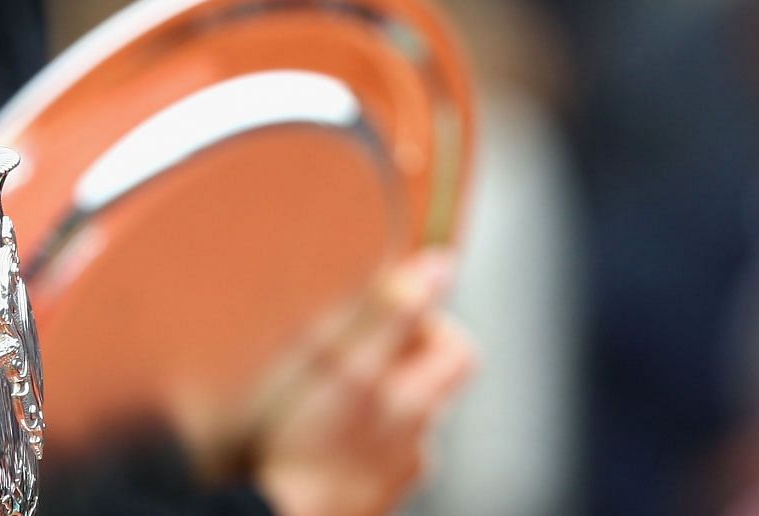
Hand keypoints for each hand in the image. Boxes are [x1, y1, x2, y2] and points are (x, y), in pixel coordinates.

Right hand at [249, 250, 475, 515]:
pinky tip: (315, 440)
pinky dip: (351, 440)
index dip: (425, 324)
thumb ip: (392, 312)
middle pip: (426, 384)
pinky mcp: (368, 499)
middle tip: (340, 356)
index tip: (381, 318)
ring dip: (366, 401)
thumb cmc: (301, 448)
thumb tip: (439, 266)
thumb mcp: (342, 362)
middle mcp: (415, 443)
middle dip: (387, 362)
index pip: (457, 347)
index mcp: (414, 401)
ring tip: (318, 399)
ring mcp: (394, 476)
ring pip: (396, 420)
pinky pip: (371, 455)